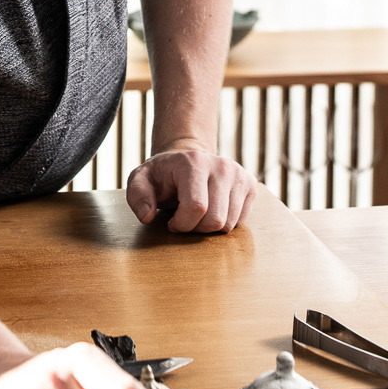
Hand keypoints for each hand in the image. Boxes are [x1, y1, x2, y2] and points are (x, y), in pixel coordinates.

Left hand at [125, 144, 257, 233]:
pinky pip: (240, 222)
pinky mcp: (250, 185)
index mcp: (194, 162)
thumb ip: (137, 196)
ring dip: (209, 228)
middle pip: (215, 220)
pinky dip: (224, 223)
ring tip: (197, 214)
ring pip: (229, 224)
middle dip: (196, 229)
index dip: (182, 224)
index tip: (171, 222)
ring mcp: (239, 174)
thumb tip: (147, 217)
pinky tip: (213, 210)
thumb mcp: (140, 180)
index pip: (196, 207)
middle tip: (184, 220)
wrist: (188, 159)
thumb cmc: (163, 174)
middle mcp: (222, 165)